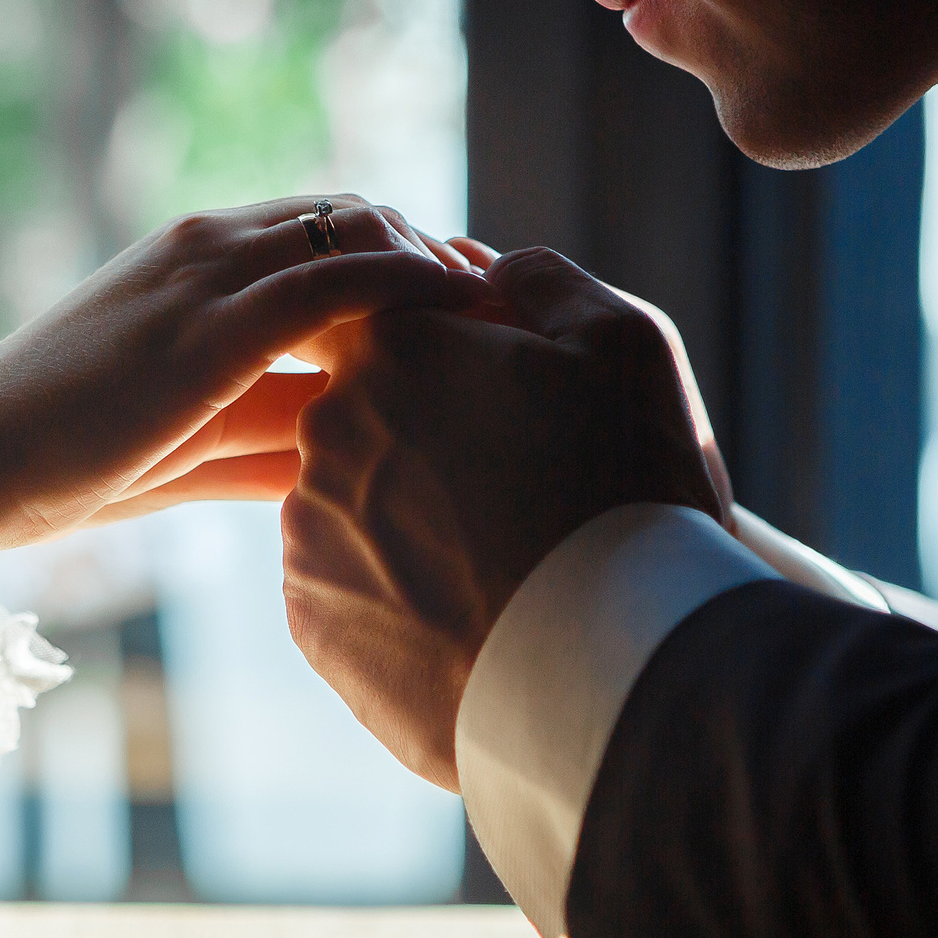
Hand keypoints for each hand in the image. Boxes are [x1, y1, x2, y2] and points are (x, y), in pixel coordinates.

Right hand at [0, 195, 479, 576]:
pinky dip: (410, 292)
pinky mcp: (214, 320)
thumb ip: (267, 434)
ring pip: (361, 229)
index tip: (473, 308)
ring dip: (442, 268)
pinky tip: (458, 331)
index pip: (332, 223)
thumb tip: (351, 459)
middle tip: (510, 312)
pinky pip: (341, 278)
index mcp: (198, 257)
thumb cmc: (67, 461)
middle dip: (442, 255)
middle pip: (362, 213)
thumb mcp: (189, 441)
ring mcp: (211, 271)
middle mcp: (210, 242)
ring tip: (505, 321)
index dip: (410, 256)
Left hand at [282, 248, 727, 788]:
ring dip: (412, 519)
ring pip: (356, 502)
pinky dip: (398, 593)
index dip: (450, 355)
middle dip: (430, 438)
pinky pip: (348, 586)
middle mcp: (328, 429)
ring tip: (500, 559)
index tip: (504, 399)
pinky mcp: (311, 619)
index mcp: (393, 347)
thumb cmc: (628, 494)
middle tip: (517, 488)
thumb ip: (542, 280)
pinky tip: (468, 611)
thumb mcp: (623, 344)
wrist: (610, 668)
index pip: (390, 321)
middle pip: (370, 413)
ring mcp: (309, 529)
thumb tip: (486, 268)